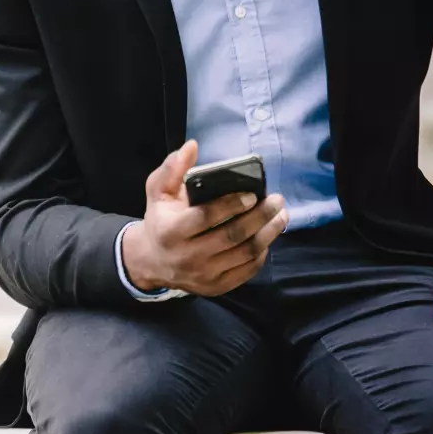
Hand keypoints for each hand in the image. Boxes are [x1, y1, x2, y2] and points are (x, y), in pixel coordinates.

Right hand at [122, 140, 287, 296]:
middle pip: (232, 236)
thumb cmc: (160, 220)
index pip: (206, 217)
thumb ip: (172, 169)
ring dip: (268, 234)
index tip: (252, 193)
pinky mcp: (215, 287)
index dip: (231, 205)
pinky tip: (268, 237)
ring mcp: (202, 275)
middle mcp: (187, 256)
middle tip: (277, 201)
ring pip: (244, 254)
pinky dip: (261, 254)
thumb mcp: (158, 192)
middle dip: (259, 217)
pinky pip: (246, 271)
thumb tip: (191, 146)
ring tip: (281, 216)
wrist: (151, 261)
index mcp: (171, 231)